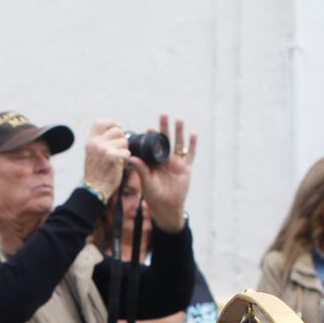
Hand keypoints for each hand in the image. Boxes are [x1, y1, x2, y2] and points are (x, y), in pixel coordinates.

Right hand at [82, 120, 130, 199]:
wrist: (95, 189)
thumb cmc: (97, 173)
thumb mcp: (93, 153)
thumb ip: (101, 142)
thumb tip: (117, 130)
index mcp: (91, 141)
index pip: (101, 122)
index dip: (112, 124)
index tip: (117, 132)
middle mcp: (96, 143)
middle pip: (117, 130)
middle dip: (122, 140)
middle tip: (119, 151)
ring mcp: (103, 149)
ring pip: (124, 142)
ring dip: (125, 151)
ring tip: (118, 160)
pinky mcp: (112, 156)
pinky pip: (127, 153)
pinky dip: (126, 160)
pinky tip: (120, 166)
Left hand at [132, 113, 194, 232]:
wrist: (167, 207)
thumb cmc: (154, 196)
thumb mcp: (146, 182)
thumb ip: (140, 169)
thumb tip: (130, 157)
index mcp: (154, 162)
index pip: (152, 146)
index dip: (151, 137)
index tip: (148, 128)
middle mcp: (165, 160)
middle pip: (166, 140)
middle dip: (165, 128)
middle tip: (163, 115)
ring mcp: (177, 163)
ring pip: (179, 144)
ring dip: (179, 132)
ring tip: (179, 120)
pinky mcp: (186, 168)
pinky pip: (190, 155)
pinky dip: (192, 145)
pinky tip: (193, 134)